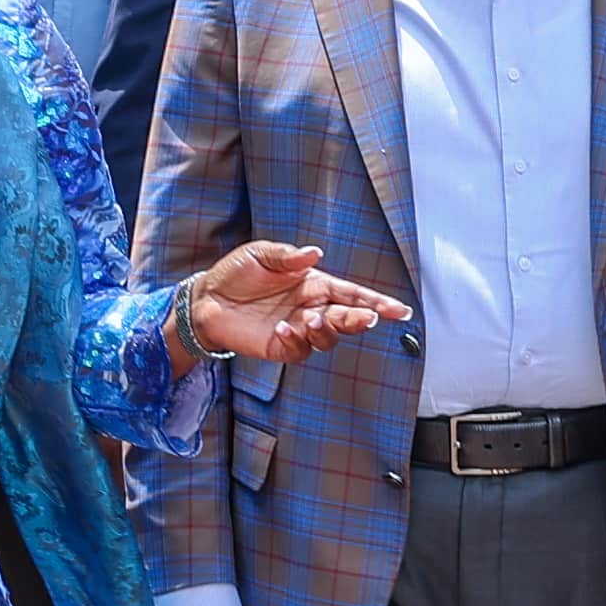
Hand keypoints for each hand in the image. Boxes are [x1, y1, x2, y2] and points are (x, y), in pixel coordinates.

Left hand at [183, 242, 405, 365]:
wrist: (206, 299)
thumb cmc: (236, 273)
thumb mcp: (260, 254)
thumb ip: (288, 256)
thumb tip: (315, 253)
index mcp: (314, 284)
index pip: (352, 293)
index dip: (377, 302)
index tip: (399, 310)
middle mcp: (311, 308)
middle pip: (347, 318)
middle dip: (360, 319)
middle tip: (365, 318)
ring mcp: (298, 329)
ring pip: (328, 339)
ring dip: (327, 331)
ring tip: (311, 320)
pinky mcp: (281, 347)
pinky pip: (300, 351)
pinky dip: (295, 342)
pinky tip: (281, 329)